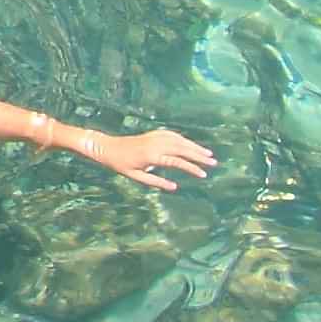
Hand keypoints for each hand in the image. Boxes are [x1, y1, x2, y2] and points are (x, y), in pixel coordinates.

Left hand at [78, 126, 216, 190]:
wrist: (107, 147)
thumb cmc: (121, 164)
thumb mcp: (137, 177)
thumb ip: (156, 182)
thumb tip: (175, 188)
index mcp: (152, 156)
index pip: (177, 162)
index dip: (191, 168)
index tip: (203, 174)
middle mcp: (155, 144)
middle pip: (182, 148)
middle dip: (198, 155)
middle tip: (213, 162)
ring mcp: (154, 137)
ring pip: (179, 140)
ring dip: (194, 146)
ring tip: (208, 154)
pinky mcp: (152, 134)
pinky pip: (172, 135)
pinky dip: (183, 139)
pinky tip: (191, 145)